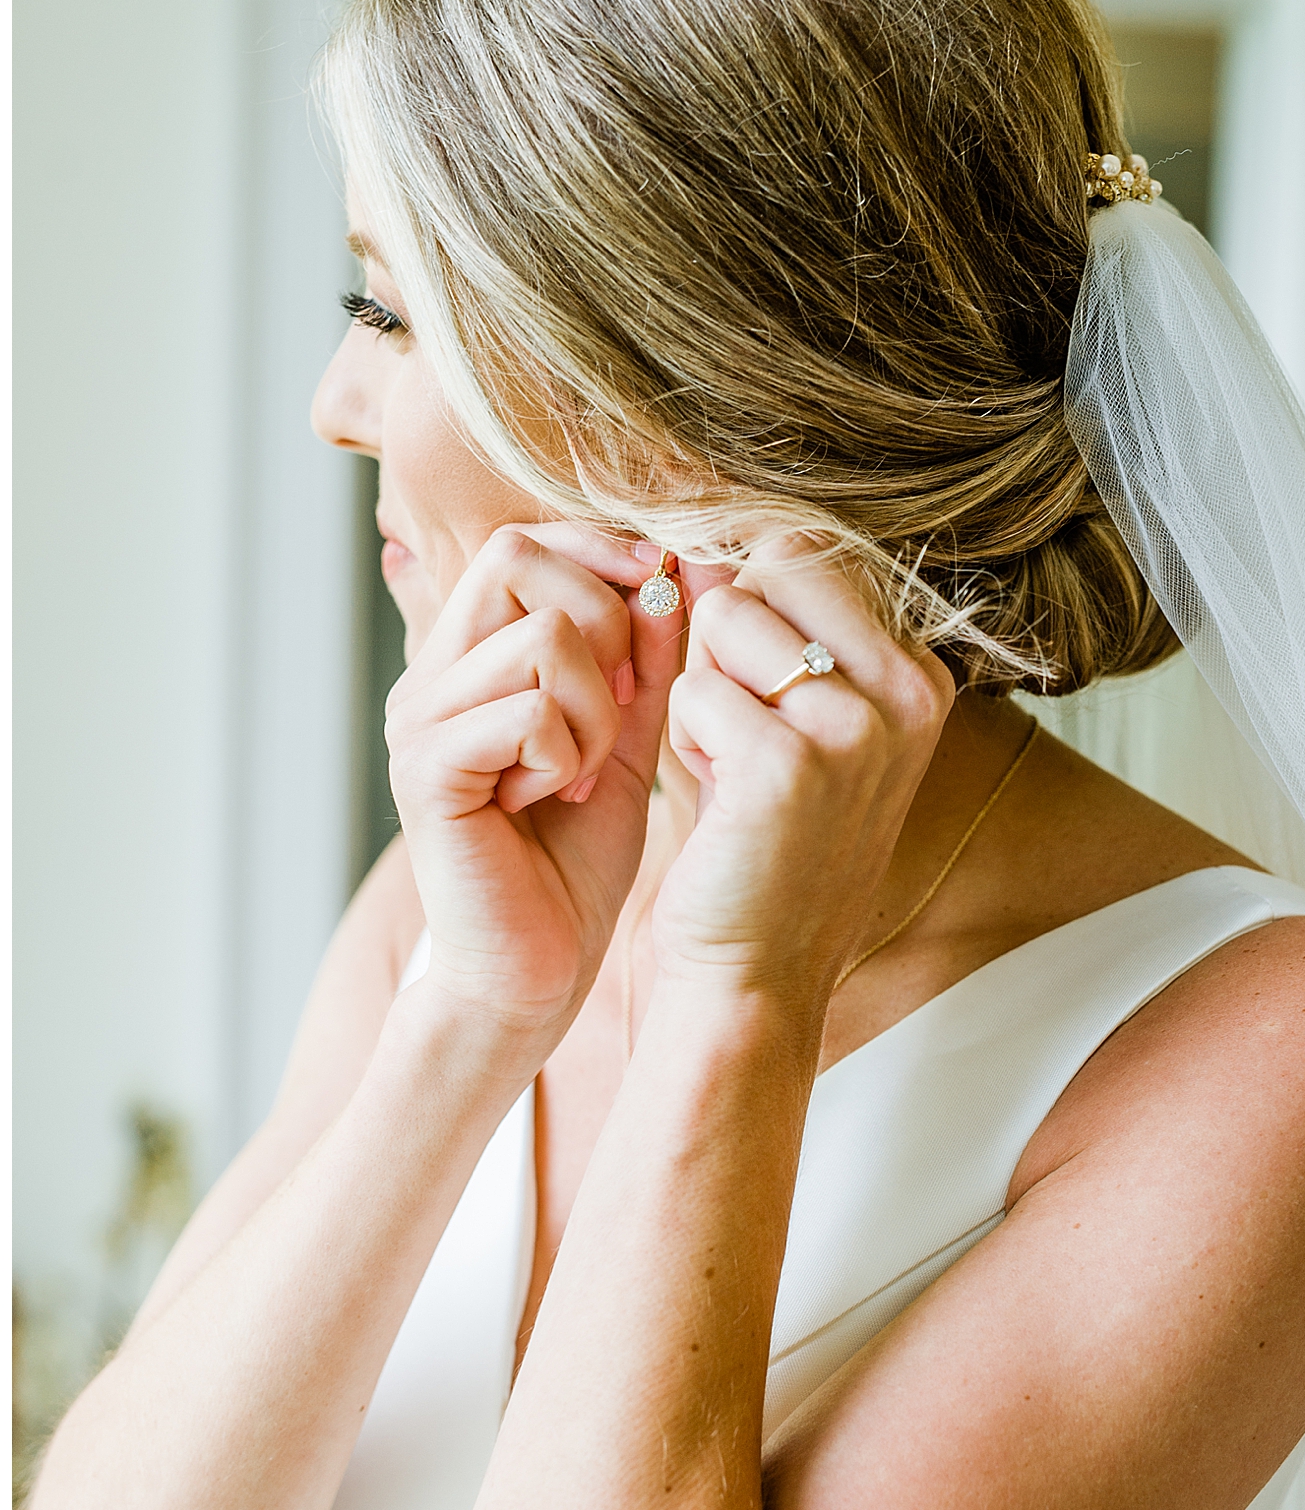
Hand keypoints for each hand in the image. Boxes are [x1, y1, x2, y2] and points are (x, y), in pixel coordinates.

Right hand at [384, 525, 683, 1025]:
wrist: (537, 967)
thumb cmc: (577, 858)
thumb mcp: (629, 737)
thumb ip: (647, 656)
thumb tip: (679, 564)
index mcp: (469, 658)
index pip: (522, 542)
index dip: (599, 552)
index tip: (658, 599)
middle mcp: (431, 677)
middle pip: (518, 557)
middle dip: (604, 623)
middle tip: (615, 709)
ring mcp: (420, 720)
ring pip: (539, 634)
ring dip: (594, 706)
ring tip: (583, 769)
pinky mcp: (426, 771)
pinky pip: (524, 709)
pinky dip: (566, 751)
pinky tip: (553, 798)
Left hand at [658, 544, 953, 1006]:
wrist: (759, 970)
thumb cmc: (766, 842)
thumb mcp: (791, 720)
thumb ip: (763, 621)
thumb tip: (701, 538)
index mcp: (922, 675)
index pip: (809, 553)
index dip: (753, 606)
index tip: (762, 694)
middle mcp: (908, 692)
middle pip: (771, 567)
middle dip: (726, 638)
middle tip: (744, 732)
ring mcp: (858, 727)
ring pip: (725, 619)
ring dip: (703, 689)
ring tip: (734, 766)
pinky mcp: (792, 764)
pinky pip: (693, 689)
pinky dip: (686, 740)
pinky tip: (721, 798)